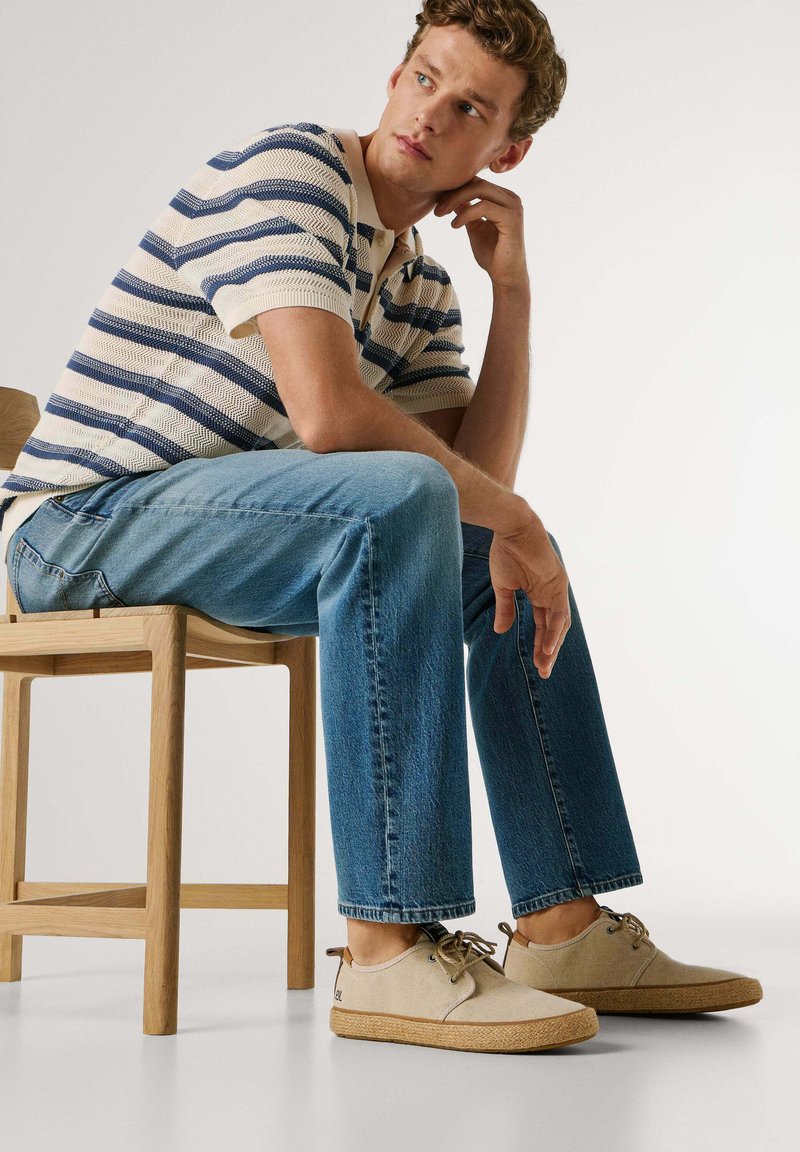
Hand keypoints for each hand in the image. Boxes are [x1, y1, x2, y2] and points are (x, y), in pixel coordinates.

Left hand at [434, 176, 528, 289]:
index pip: (477, 182)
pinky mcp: (512, 218)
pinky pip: (484, 206)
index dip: (456, 188)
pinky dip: (465, 214)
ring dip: (456, 200)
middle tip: (437, 209)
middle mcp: (511, 198)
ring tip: (442, 214)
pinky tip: (454, 225)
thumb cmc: (492, 255)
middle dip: (453, 193)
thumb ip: (466, 211)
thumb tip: (452, 197)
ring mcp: (513, 206)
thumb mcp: (474, 228)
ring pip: (480, 189)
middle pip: (477, 182)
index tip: (438, 202)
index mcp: (503, 198)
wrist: (506, 277)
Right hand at [488, 509, 571, 677]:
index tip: (536, 664)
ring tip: (544, 665)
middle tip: (543, 672)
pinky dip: (554, 632)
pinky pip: (559, 613)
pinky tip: (548, 648)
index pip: (543, 624)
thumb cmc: (506, 552)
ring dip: (552, 646)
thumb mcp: (503, 587)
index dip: (540, 644)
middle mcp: (551, 592)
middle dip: (548, 651)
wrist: (511, 529)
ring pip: (559, 624)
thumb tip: (499, 631)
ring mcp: (557, 588)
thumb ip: (505, 609)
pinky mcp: (558, 583)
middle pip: (554, 628)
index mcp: (540, 593)